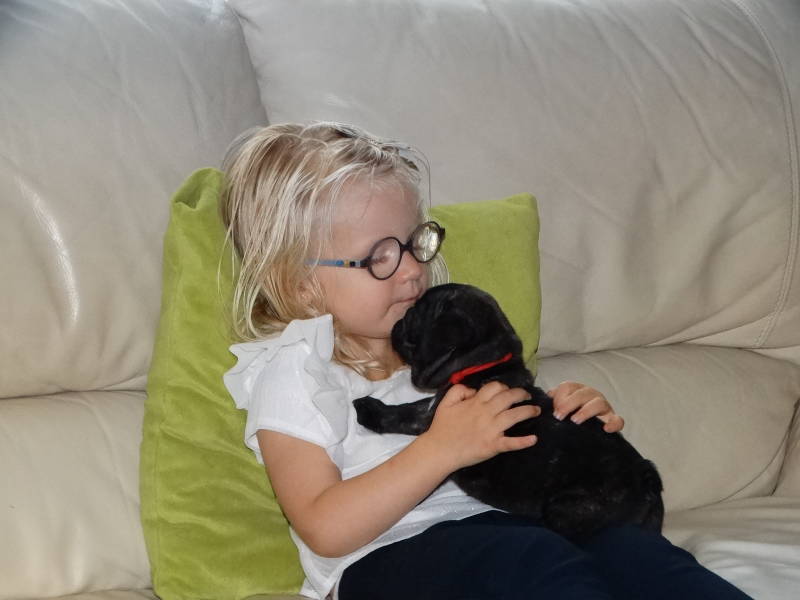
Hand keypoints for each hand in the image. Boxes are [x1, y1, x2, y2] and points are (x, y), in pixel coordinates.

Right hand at [422, 382, 539, 471]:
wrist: (440, 450)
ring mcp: (491, 430)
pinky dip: (523, 442)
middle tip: (527, 396)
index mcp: (476, 403)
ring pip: (514, 416)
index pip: (495, 387)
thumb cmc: (442, 427)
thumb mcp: (445, 402)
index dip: (504, 387)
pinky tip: (533, 440)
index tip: (507, 390)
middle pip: (509, 398)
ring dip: (528, 412)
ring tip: (536, 411)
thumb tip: (474, 390)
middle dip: (521, 394)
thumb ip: (459, 390)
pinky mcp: (493, 446)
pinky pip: (511, 443)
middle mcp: (486, 413)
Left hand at [547, 381, 623, 432]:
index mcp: (577, 390)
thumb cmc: (571, 414)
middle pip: (582, 394)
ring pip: (599, 403)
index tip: (553, 410)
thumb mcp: (560, 406)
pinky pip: (618, 420)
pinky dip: (613, 424)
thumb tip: (548, 396)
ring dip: (586, 411)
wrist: (587, 431)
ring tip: (575, 421)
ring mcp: (603, 407)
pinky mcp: (612, 420)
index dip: (559, 396)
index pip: (568, 386)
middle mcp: (591, 395)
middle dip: (568, 404)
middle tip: (559, 416)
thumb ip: (554, 400)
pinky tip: (606, 429)